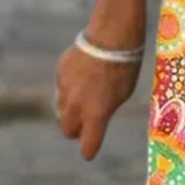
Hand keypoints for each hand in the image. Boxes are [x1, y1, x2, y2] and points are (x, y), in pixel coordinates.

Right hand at [54, 39, 141, 160]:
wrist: (111, 35)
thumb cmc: (125, 67)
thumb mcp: (122, 95)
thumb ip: (104, 112)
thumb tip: (93, 121)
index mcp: (96, 115)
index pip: (87, 146)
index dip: (89, 148)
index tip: (90, 149)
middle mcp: (77, 106)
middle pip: (68, 130)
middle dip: (76, 129)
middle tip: (87, 121)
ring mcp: (65, 90)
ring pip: (61, 110)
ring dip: (71, 109)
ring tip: (86, 95)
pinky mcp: (59, 74)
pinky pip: (61, 89)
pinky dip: (69, 87)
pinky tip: (82, 74)